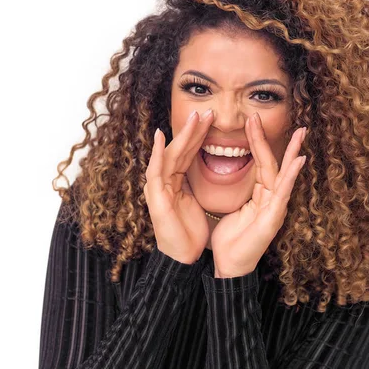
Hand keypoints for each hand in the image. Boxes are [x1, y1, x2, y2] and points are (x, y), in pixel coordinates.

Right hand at [143, 109, 214, 263]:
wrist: (182, 257)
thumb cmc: (189, 231)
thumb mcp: (195, 200)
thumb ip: (194, 182)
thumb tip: (204, 166)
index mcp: (176, 181)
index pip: (189, 153)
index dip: (199, 136)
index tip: (212, 120)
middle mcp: (164, 181)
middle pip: (180, 149)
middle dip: (193, 130)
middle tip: (208, 111)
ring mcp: (158, 188)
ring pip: (171, 155)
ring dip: (182, 135)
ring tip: (194, 118)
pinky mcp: (156, 197)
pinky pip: (156, 171)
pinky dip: (158, 154)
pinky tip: (161, 137)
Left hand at [210, 112, 306, 277]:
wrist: (229, 266)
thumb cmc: (230, 239)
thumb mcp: (231, 207)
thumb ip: (237, 189)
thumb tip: (226, 170)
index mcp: (260, 194)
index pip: (260, 162)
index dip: (257, 141)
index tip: (253, 120)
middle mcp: (271, 198)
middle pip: (273, 163)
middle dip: (274, 140)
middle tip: (280, 119)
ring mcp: (275, 208)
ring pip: (283, 174)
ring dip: (291, 152)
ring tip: (300, 134)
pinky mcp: (274, 218)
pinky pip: (283, 193)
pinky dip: (291, 176)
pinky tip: (299, 161)